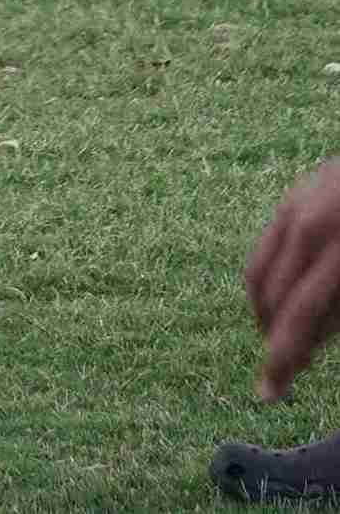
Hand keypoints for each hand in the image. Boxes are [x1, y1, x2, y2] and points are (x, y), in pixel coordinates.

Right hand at [245, 159, 339, 400]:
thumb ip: (336, 315)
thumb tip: (302, 349)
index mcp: (339, 251)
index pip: (300, 316)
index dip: (282, 359)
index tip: (268, 392)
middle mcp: (310, 225)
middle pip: (274, 296)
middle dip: (276, 336)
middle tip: (290, 365)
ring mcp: (295, 205)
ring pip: (257, 272)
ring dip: (266, 310)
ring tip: (286, 331)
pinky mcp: (290, 196)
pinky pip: (265, 247)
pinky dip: (270, 279)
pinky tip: (289, 295)